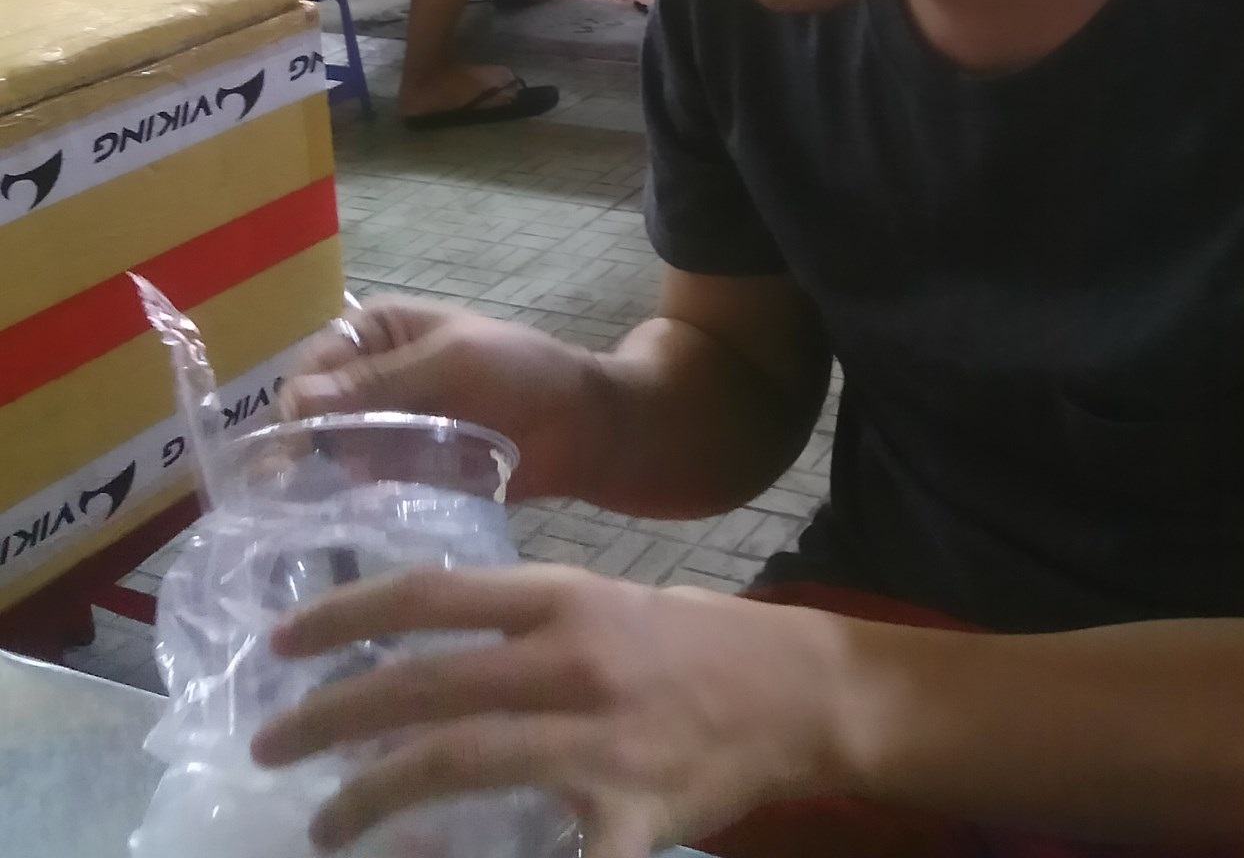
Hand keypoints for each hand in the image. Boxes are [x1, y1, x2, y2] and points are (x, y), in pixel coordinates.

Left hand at [251, 565, 856, 857]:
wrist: (795, 688)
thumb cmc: (689, 643)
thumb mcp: (601, 607)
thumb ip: (520, 628)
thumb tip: (422, 655)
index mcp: (561, 600)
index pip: (430, 596)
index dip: (347, 615)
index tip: (281, 644)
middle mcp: (571, 661)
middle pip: (427, 688)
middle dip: (332, 718)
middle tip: (270, 747)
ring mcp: (599, 740)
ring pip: (461, 765)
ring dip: (375, 798)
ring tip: (324, 825)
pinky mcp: (631, 814)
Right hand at [278, 297, 604, 500]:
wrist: (580, 429)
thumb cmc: (523, 372)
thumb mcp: (454, 362)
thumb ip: (383, 382)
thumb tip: (298, 398)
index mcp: (376, 330)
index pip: (313, 364)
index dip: (297, 404)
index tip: (290, 448)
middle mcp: (368, 376)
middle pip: (310, 412)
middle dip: (296, 447)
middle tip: (282, 495)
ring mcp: (381, 426)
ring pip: (326, 451)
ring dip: (312, 481)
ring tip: (295, 520)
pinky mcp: (396, 470)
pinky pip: (355, 485)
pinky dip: (343, 501)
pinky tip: (327, 528)